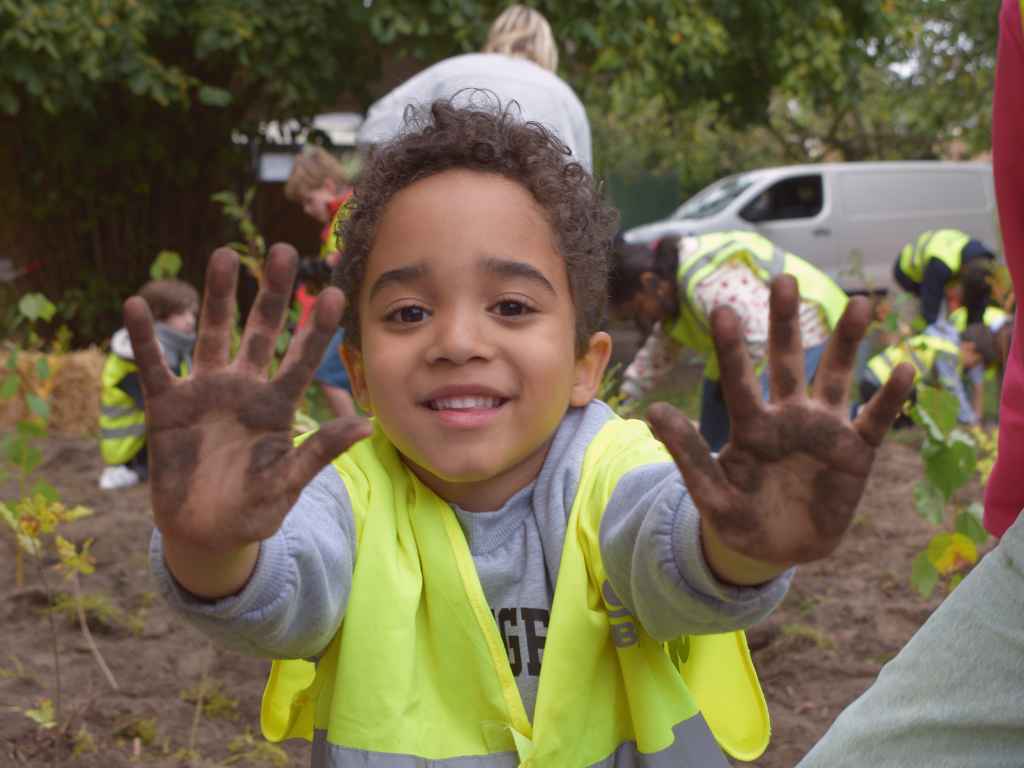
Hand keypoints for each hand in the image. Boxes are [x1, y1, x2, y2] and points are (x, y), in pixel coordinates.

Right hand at [125, 245, 369, 594]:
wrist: (205, 532)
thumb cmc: (254, 508)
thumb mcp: (288, 482)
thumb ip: (319, 451)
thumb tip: (367, 425)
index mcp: (278, 405)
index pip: (303, 359)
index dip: (317, 329)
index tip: (335, 293)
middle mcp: (245, 389)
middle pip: (261, 332)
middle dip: (272, 294)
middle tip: (284, 251)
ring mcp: (205, 393)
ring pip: (213, 335)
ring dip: (218, 297)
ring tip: (225, 254)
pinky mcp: (167, 406)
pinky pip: (154, 367)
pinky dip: (145, 339)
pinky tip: (136, 305)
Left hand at [646, 275, 914, 583]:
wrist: (778, 550)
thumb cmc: (738, 516)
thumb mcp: (711, 492)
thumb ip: (688, 454)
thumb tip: (653, 412)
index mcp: (751, 425)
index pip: (739, 380)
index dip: (732, 348)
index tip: (722, 310)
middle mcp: (788, 416)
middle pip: (788, 360)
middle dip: (786, 322)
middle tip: (784, 279)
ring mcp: (825, 429)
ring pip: (837, 376)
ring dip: (849, 342)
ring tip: (861, 304)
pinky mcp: (856, 451)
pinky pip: (876, 419)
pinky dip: (890, 397)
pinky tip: (903, 367)